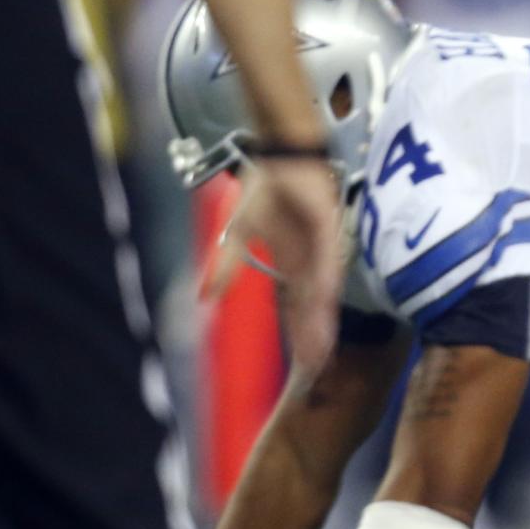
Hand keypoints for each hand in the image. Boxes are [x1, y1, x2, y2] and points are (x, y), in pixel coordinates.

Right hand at [205, 158, 345, 375]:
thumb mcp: (237, 234)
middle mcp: (310, 263)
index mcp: (293, 266)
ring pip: (321, 294)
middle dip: (313, 339)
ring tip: (322, 351)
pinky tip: (324, 305)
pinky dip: (324, 283)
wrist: (284, 156)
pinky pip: (325, 261)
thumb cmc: (268, 189)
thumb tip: (201, 299)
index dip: (300, 335)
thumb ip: (223, 267)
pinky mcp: (327, 231)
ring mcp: (320, 249)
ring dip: (321, 321)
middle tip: (317, 372)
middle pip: (312, 310)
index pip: (297, 309)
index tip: (304, 365)